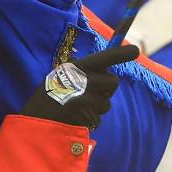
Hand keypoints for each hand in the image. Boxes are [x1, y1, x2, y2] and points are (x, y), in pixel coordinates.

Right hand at [20, 44, 139, 129]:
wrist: (36, 121)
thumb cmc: (48, 97)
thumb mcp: (60, 76)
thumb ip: (82, 73)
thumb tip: (104, 72)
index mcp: (78, 68)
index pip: (105, 57)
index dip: (121, 54)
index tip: (135, 50)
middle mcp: (86, 81)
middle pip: (113, 82)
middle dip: (106, 88)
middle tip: (90, 91)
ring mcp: (89, 99)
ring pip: (106, 102)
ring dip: (97, 105)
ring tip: (76, 107)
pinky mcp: (90, 116)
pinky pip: (98, 117)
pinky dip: (90, 119)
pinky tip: (75, 117)